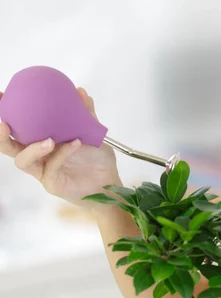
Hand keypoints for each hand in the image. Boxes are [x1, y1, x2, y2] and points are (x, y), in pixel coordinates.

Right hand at [0, 88, 120, 208]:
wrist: (110, 182)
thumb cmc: (97, 159)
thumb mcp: (92, 132)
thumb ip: (85, 114)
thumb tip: (80, 90)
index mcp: (40, 142)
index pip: (17, 128)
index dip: (5, 114)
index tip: (2, 96)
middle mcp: (38, 156)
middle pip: (8, 147)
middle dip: (1, 134)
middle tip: (4, 122)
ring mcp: (43, 171)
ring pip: (23, 161)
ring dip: (33, 148)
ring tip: (49, 140)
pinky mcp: (52, 183)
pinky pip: (52, 167)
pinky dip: (62, 153)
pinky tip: (75, 143)